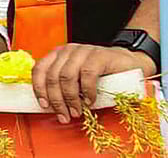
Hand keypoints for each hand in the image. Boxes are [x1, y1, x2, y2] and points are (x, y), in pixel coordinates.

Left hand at [32, 43, 156, 123]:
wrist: (128, 64)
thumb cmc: (100, 75)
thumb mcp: (77, 81)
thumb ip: (63, 87)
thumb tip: (50, 107)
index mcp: (58, 55)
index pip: (39, 69)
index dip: (39, 88)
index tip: (44, 105)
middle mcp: (68, 51)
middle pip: (53, 76)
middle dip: (57, 100)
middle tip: (64, 116)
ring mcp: (83, 51)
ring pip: (67, 76)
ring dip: (70, 99)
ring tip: (77, 112)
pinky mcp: (99, 55)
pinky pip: (87, 74)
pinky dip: (87, 91)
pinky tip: (90, 101)